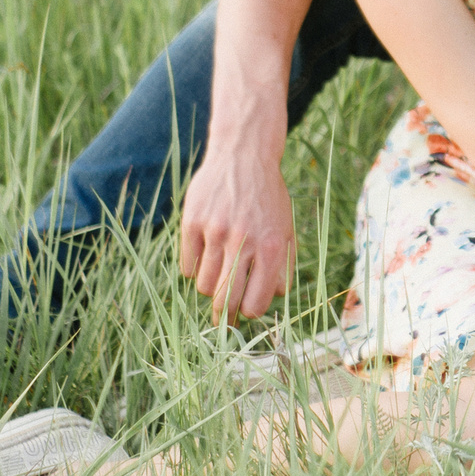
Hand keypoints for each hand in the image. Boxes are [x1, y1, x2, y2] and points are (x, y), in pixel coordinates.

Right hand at [177, 92, 297, 324]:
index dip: (250, 312)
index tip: (246, 310)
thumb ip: (283, 265)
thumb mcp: (286, 228)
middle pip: (226, 301)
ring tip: (218, 276)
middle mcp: (244, 241)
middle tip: (223, 320)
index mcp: (272, 247)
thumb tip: (273, 298)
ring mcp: (215, 232)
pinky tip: (204, 256)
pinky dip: (195, 269)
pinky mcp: (193, 222)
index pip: (256, 303)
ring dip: (211, 288)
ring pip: (205, 286)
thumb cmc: (268, 197)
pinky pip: (188, 266)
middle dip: (225, 317)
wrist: (244, 154)